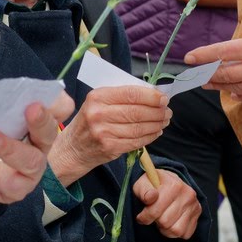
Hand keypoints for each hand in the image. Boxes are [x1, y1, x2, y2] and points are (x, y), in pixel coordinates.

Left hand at [0, 92, 73, 203]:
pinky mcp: (14, 190)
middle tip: (18, 118)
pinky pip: (13, 187)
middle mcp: (37, 143)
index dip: (55, 103)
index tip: (36, 103)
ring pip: (33, 163)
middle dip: (40, 123)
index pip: (59, 107)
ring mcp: (28, 169)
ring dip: (11, 152)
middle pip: (49, 134)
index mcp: (33, 117)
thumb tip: (5, 96)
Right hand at [48, 84, 169, 182]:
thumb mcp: (99, 102)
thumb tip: (153, 94)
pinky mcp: (110, 148)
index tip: (164, 98)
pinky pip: (136, 141)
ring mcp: (104, 133)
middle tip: (167, 111)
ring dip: (156, 124)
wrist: (73, 148)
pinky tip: (155, 132)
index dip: (151, 96)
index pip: (130, 94)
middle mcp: (98, 114)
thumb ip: (122, 96)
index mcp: (97, 97)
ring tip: (164, 121)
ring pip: (139, 128)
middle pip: (137, 111)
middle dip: (157, 111)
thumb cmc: (90, 120)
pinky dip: (150, 136)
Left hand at [132, 169, 200, 238]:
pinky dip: (175, 232)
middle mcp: (187, 195)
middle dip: (155, 221)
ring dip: (165, 229)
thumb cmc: (153, 185)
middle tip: (153, 216)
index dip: (144, 217)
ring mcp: (194, 205)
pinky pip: (185, 234)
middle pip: (165, 222)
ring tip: (161, 220)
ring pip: (176, 231)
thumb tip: (150, 198)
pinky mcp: (197, 214)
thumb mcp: (142, 183)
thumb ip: (143, 191)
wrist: (168, 182)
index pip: (155, 211)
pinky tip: (170, 222)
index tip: (141, 216)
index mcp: (174, 185)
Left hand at [184, 5, 241, 105]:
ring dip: (220, 87)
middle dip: (207, 75)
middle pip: (224, 74)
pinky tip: (236, 95)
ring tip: (210, 85)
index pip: (222, 52)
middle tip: (195, 75)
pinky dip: (241, 97)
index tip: (189, 58)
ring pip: (236, 89)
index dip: (203, 56)